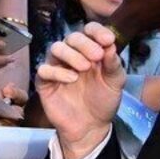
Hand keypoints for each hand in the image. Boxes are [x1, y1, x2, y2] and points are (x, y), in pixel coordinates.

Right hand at [35, 22, 125, 158]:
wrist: (91, 127)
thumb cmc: (103, 101)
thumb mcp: (115, 83)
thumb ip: (113, 64)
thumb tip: (111, 44)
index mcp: (90, 51)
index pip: (89, 30)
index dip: (97, 31)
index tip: (108, 40)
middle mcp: (73, 55)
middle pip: (72, 37)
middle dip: (85, 44)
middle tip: (97, 56)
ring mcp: (58, 67)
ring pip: (56, 48)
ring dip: (70, 54)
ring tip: (84, 68)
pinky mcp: (45, 83)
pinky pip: (44, 70)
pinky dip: (57, 72)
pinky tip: (71, 79)